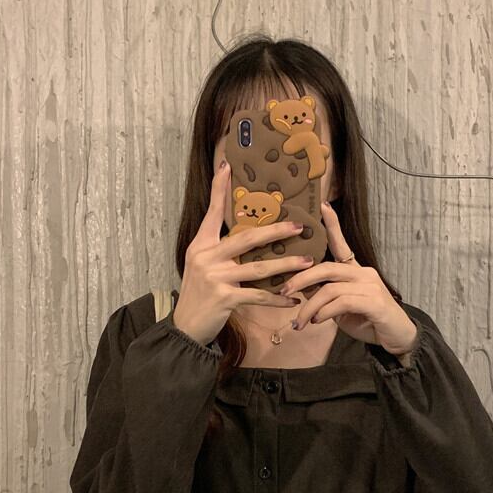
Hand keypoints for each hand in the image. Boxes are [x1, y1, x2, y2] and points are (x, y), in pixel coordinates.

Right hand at [172, 159, 315, 345]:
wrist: (185, 326)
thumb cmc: (199, 296)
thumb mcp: (203, 267)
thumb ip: (220, 252)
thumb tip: (247, 238)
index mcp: (201, 246)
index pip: (212, 213)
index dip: (219, 189)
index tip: (227, 166)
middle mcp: (207, 257)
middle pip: (247, 238)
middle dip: (276, 231)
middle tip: (299, 226)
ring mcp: (215, 277)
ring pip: (259, 268)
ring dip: (286, 266)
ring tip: (307, 262)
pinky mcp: (225, 298)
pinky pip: (258, 296)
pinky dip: (278, 299)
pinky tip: (295, 299)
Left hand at [278, 201, 418, 357]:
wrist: (396, 338)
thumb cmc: (368, 321)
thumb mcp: (341, 308)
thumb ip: (326, 296)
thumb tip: (301, 290)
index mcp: (356, 271)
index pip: (342, 244)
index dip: (333, 225)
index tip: (322, 206)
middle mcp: (364, 273)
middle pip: (326, 268)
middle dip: (301, 278)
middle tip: (284, 290)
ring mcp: (370, 286)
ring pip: (330, 289)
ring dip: (309, 307)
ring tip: (299, 322)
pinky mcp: (374, 302)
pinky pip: (342, 302)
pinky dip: (324, 313)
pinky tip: (317, 322)